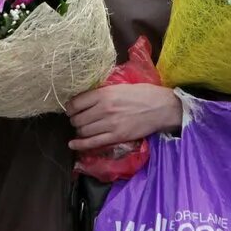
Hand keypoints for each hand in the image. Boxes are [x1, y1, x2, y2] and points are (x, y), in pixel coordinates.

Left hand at [66, 84, 181, 151]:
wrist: (161, 107)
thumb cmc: (142, 93)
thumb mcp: (119, 87)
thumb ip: (102, 93)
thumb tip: (86, 99)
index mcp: (104, 94)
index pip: (76, 103)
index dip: (70, 108)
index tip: (71, 110)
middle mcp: (104, 109)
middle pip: (78, 119)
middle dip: (75, 120)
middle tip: (78, 120)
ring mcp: (110, 124)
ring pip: (83, 131)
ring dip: (79, 131)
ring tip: (82, 129)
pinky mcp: (116, 137)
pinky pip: (92, 143)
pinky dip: (80, 144)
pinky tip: (73, 144)